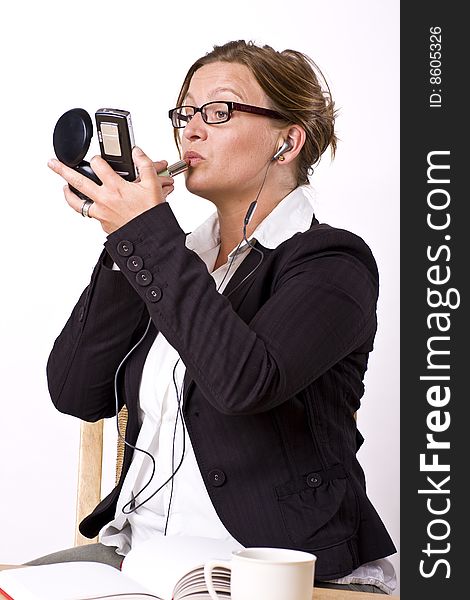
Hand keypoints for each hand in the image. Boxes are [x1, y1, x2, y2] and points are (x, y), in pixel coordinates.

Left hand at [47, 147, 174, 233]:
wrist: (151, 237)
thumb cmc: (151, 215)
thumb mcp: (152, 185)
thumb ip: (144, 165)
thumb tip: (137, 153)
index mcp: (115, 187)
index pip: (98, 164)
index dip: (98, 158)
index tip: (99, 158)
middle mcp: (104, 199)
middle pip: (77, 181)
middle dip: (62, 170)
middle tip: (53, 164)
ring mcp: (101, 213)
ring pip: (77, 202)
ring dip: (68, 193)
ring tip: (64, 187)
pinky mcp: (102, 224)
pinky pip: (89, 214)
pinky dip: (87, 208)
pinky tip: (86, 205)